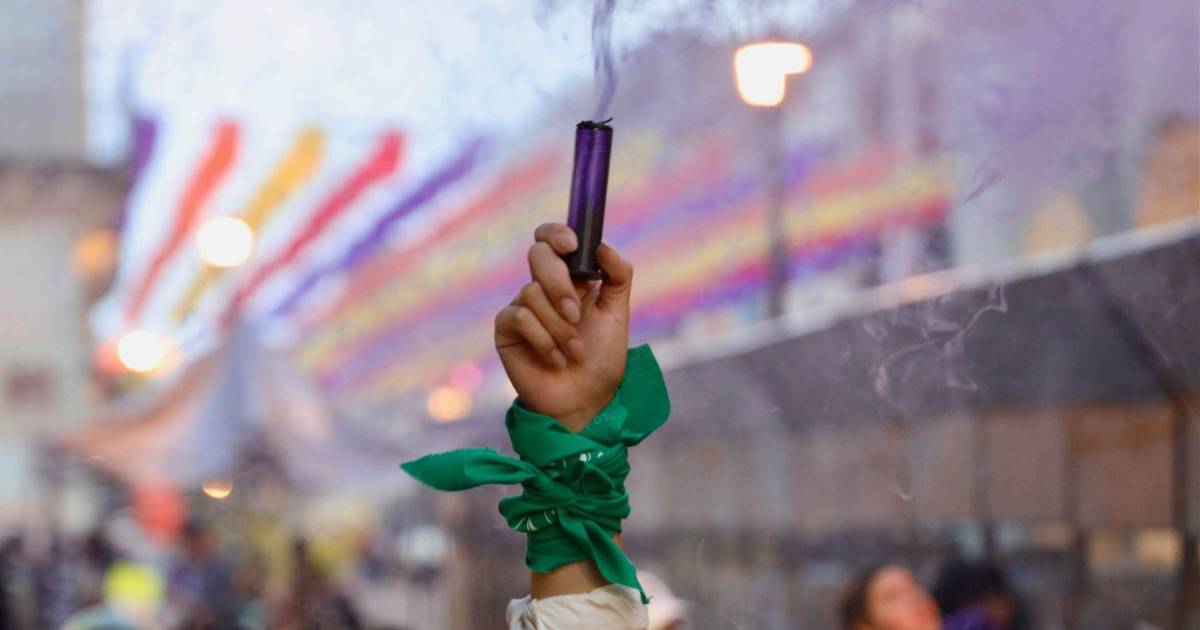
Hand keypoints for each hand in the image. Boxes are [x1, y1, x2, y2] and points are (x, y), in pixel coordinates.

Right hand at [495, 223, 632, 431]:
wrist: (587, 399)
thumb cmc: (602, 358)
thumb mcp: (618, 314)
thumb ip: (618, 276)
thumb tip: (603, 246)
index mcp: (569, 278)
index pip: (551, 240)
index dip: (556, 233)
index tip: (572, 245)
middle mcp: (542, 288)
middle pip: (538, 256)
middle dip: (559, 283)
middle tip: (576, 313)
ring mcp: (522, 307)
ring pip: (532, 293)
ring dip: (559, 327)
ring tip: (574, 351)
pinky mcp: (506, 330)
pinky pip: (519, 317)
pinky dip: (544, 340)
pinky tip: (555, 359)